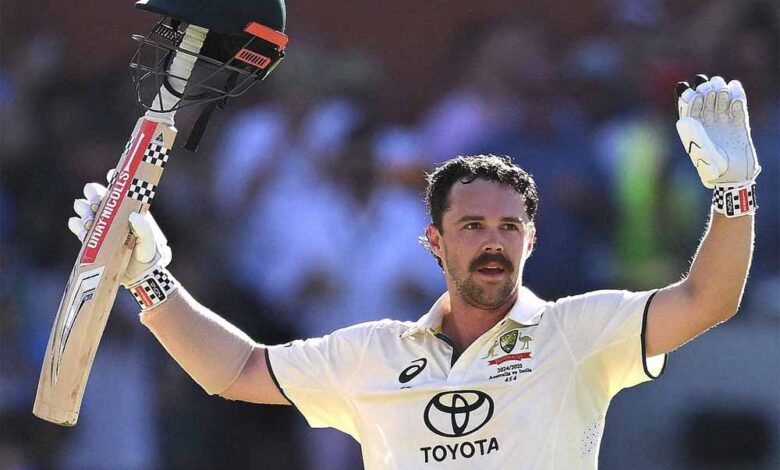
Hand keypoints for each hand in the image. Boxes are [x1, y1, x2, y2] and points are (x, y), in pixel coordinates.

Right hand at [68, 170, 171, 286]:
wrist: (138, 276)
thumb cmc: (148, 255)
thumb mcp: (150, 243)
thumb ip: (144, 230)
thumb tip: (132, 216)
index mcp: (128, 208)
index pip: (118, 187)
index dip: (113, 178)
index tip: (112, 176)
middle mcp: (112, 212)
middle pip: (95, 193)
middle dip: (93, 195)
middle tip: (97, 205)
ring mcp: (100, 224)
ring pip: (83, 207)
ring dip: (83, 208)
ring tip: (90, 221)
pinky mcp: (90, 238)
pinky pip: (77, 226)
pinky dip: (76, 224)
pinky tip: (81, 227)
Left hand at [675, 75, 760, 188]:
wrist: (733, 178)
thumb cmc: (713, 169)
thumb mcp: (701, 153)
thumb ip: (694, 137)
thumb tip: (684, 119)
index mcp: (694, 130)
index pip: (689, 109)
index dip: (689, 98)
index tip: (692, 93)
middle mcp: (708, 124)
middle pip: (705, 101)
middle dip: (706, 91)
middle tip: (709, 86)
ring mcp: (724, 123)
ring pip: (721, 101)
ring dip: (720, 91)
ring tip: (721, 86)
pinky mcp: (739, 125)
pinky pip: (738, 107)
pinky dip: (737, 96)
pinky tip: (734, 87)